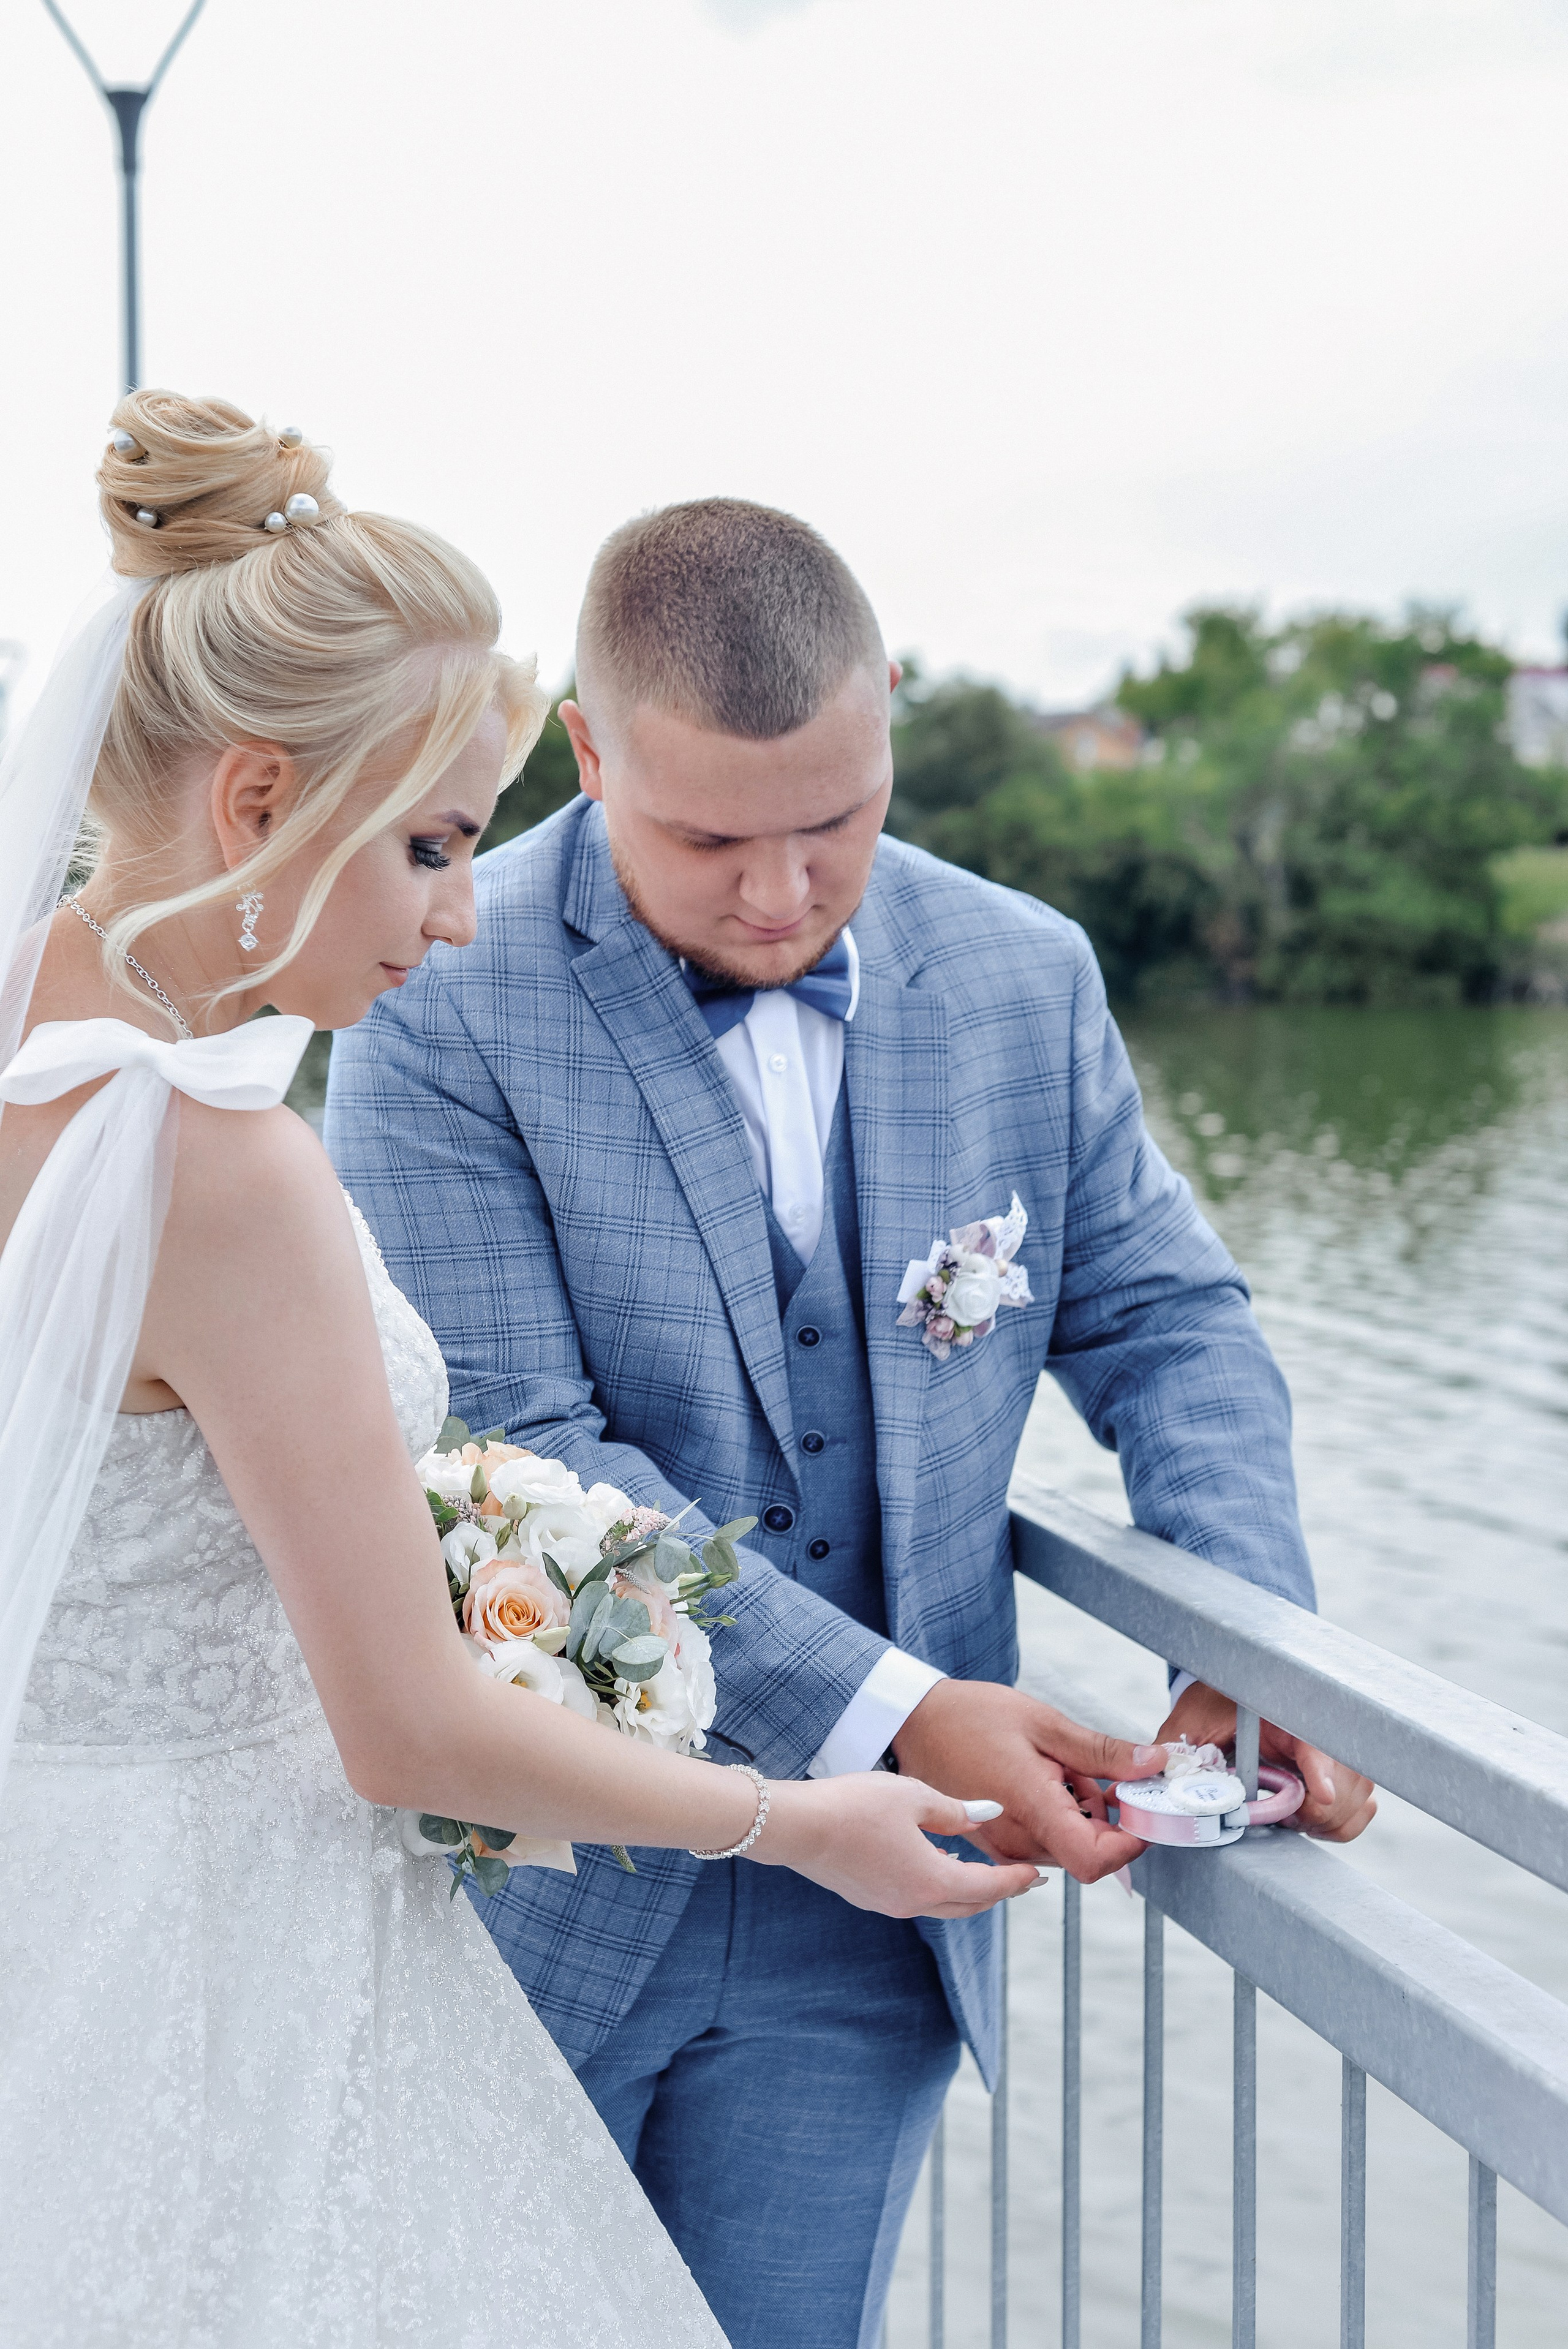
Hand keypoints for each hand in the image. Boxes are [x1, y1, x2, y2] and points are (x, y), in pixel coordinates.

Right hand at [753, 1772, 1043, 1918]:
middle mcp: (912, 1901)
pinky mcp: (867, 1895)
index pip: (988, 1887)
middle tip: (1021, 1879)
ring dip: (967, 1890)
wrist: (796, 1825)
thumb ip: (955, 1810)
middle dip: (998, 1892)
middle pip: (969, 1904)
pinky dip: (937, 1885)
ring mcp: (887, 1903)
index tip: (1038, 1875)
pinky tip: (936, 1861)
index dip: (1016, 1881)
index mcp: (931, 1880)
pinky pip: (916, 1896)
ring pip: (942, 1904)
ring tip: (982, 1869)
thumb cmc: (855, 1805)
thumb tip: (989, 1816)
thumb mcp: (913, 1796)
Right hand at [890, 1679, 1164, 1882]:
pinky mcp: (991, 1845)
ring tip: (1056, 1767)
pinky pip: (1040, 1843)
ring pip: (1064, 1847)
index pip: (1096, 1861)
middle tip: (1088, 1768)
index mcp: (1031, 1810)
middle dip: (1104, 1817)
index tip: (1139, 1808)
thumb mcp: (1044, 1723)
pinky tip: (1040, 1779)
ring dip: (1078, 1814)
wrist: (912, 1723)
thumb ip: (1102, 1752)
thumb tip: (1154, 1764)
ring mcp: (1000, 1848)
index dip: (1130, 1842)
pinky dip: (1054, 1817)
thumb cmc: (971, 1716)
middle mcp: (1015, 1842)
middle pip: (1085, 1853)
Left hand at [1156, 1681, 1376, 1841]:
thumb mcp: (1191, 1721)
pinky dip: (1339, 1825)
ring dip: (1326, 1820)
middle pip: (1347, 1779)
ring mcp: (1335, 1753)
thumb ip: (1181, 1748)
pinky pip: (1361, 1807)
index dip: (1322, 1771)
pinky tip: (1307, 1821)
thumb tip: (1169, 1774)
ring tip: (1288, 1818)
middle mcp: (1320, 1729)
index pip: (1318, 1741)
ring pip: (1358, 1796)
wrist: (1227, 1696)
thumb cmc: (1211, 1704)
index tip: (1320, 1797)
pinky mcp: (1341, 1773)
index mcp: (1286, 1710)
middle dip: (1315, 1810)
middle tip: (1282, 1817)